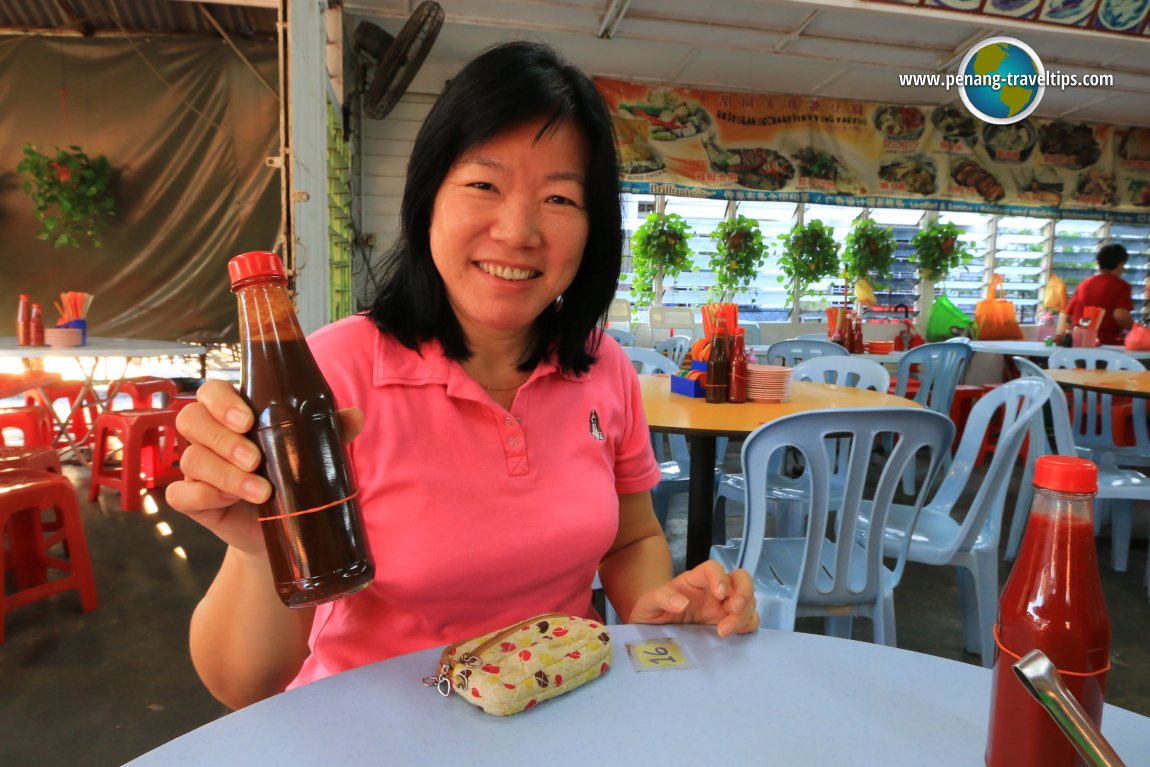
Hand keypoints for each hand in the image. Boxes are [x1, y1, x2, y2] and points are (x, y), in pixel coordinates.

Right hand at [165, 380, 363, 553]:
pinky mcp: (192, 501)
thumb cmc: (294, 478)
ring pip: (192, 458)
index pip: (211, 392)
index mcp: (233, 414)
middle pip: (191, 419)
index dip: (222, 402)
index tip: (247, 420)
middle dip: (223, 439)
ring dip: (225, 474)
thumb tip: (354, 417)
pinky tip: (227, 501)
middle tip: (255, 459)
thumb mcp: (312, 452)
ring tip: (260, 491)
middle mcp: (209, 436)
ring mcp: (197, 469)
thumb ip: (330, 431)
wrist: (284, 528)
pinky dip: (204, 495)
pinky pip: (180, 494)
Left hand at [628, 560, 758, 637]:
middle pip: (741, 578)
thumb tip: (682, 602)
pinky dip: (747, 626)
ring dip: (744, 614)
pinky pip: (748, 621)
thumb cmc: (651, 613)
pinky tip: (734, 636)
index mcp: (695, 581)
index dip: (720, 577)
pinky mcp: (729, 625)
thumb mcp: (648, 604)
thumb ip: (661, 598)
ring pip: (749, 601)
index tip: (719, 594)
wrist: (652, 635)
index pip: (713, 568)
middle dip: (744, 592)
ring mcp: (723, 608)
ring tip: (723, 631)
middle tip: (733, 610)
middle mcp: (713, 591)